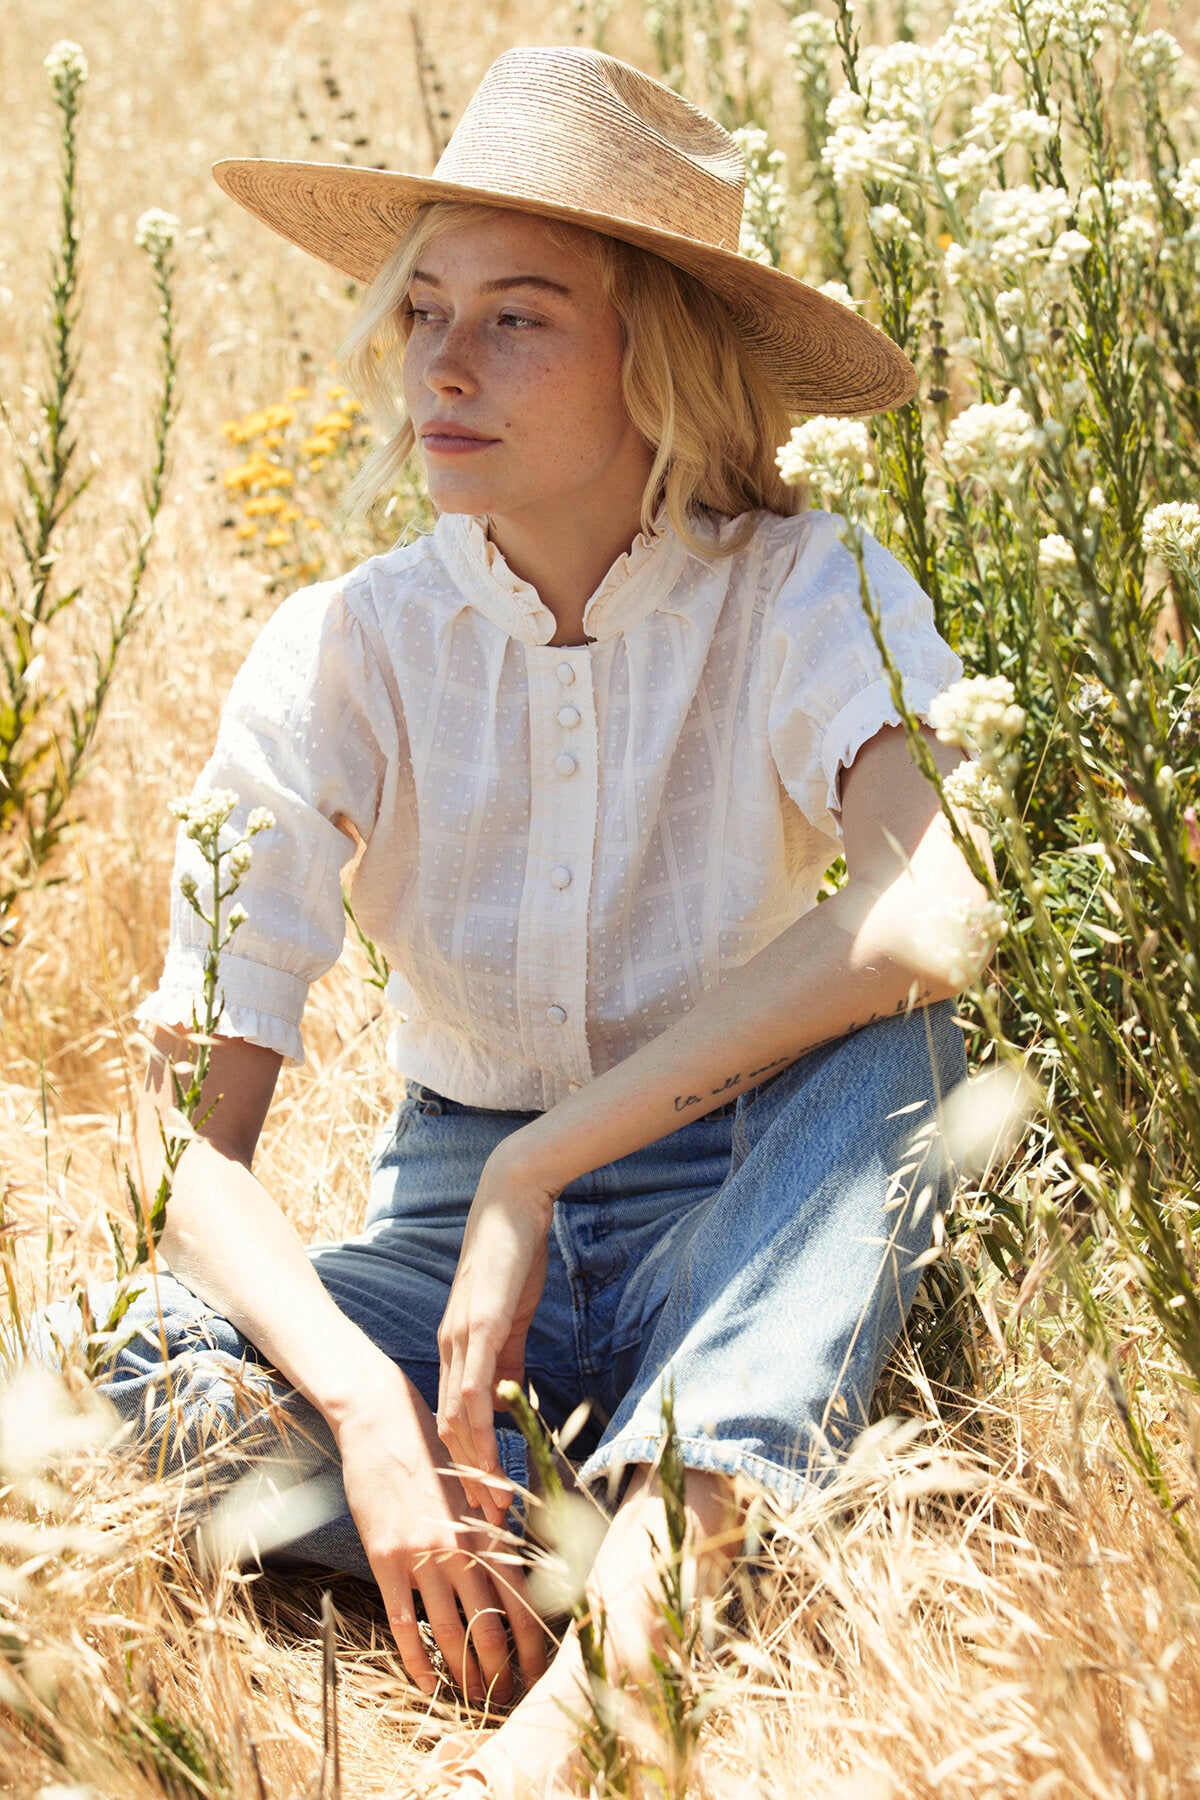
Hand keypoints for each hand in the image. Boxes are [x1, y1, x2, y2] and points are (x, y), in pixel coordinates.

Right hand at [333, 1371, 545, 1701]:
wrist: (382, 1422)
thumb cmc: (429, 1455)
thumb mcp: (468, 1492)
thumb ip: (489, 1532)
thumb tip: (514, 1573)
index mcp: (486, 1530)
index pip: (521, 1600)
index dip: (533, 1643)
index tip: (540, 1674)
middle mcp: (461, 1546)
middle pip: (491, 1625)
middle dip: (502, 1669)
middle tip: (506, 1699)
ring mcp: (422, 1554)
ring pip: (451, 1632)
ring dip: (464, 1673)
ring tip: (473, 1700)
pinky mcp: (386, 1559)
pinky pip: (405, 1624)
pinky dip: (417, 1660)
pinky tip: (426, 1684)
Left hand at [437, 1141, 558, 1524]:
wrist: (512, 1203)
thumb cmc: (514, 1256)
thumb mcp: (513, 1315)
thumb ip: (510, 1357)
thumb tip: (513, 1395)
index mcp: (458, 1348)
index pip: (454, 1421)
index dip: (464, 1465)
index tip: (478, 1505)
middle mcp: (451, 1349)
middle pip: (449, 1431)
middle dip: (466, 1483)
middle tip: (482, 1531)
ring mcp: (462, 1338)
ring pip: (457, 1418)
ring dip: (472, 1467)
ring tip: (491, 1509)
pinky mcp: (480, 1325)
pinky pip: (474, 1383)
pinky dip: (475, 1422)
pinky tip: (484, 1451)